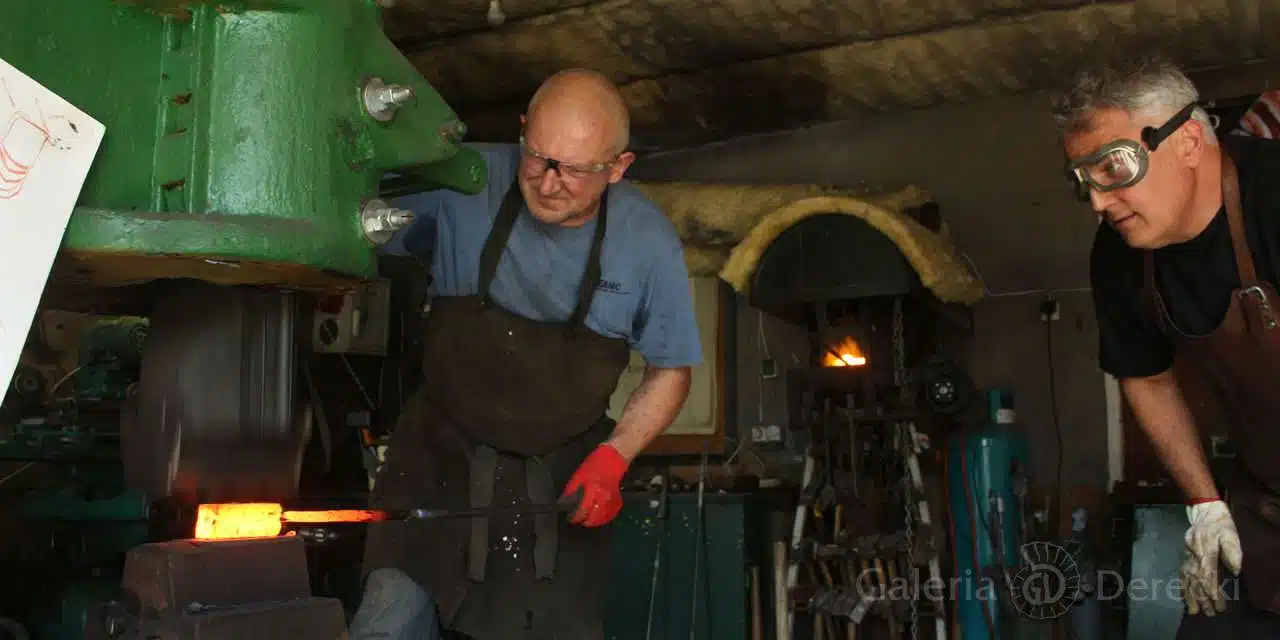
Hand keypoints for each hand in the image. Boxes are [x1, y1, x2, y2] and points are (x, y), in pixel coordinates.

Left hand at [561, 444, 628, 526]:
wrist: (614, 457)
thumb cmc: (594, 464)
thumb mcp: (579, 474)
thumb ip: (572, 489)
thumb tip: (564, 501)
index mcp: (592, 490)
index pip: (583, 510)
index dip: (575, 517)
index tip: (570, 518)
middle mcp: (603, 497)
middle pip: (594, 518)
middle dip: (585, 521)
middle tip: (578, 519)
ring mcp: (612, 499)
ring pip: (603, 518)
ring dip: (594, 521)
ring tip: (587, 520)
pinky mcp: (617, 499)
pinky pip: (611, 513)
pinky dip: (605, 517)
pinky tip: (599, 517)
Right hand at [1179, 500, 1242, 615]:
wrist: (1204, 513)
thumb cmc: (1221, 526)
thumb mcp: (1231, 535)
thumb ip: (1233, 552)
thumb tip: (1235, 572)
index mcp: (1206, 552)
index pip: (1208, 576)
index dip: (1212, 592)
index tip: (1218, 605)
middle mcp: (1194, 557)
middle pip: (1196, 582)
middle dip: (1202, 599)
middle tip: (1209, 614)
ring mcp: (1187, 558)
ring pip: (1187, 580)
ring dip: (1190, 597)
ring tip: (1194, 611)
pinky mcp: (1185, 558)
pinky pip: (1182, 575)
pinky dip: (1182, 587)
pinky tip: (1184, 597)